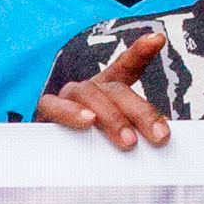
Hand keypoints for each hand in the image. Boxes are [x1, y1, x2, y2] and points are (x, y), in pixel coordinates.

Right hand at [37, 29, 174, 153]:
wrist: (43, 164)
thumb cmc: (84, 149)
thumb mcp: (113, 141)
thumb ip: (133, 134)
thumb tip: (160, 139)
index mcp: (105, 93)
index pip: (124, 68)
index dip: (139, 52)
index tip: (157, 39)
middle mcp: (87, 90)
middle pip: (116, 90)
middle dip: (141, 113)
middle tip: (160, 137)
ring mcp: (65, 98)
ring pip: (90, 94)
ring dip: (112, 117)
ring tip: (129, 141)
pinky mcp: (45, 111)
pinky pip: (55, 106)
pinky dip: (72, 113)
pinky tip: (88, 121)